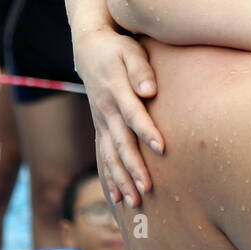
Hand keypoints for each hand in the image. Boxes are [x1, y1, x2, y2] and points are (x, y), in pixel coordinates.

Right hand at [74, 26, 163, 207]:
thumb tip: (149, 89)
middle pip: (121, 143)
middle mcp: (106, 110)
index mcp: (115, 91)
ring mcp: (101, 121)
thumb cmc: (117, 48)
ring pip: (110, 155)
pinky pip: (103, 156)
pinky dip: (110, 177)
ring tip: (134, 202)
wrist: (89, 47)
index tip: (162, 148)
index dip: (147, 131)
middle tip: (147, 189)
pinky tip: (117, 197)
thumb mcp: (130, 50)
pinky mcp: (100, 127)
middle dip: (133, 167)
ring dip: (121, 179)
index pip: (133, 114)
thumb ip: (141, 69)